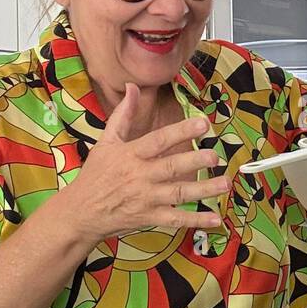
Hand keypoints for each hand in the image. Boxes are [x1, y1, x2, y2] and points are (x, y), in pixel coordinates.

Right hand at [63, 83, 228, 246]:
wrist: (81, 212)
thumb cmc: (96, 174)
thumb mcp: (106, 141)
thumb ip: (123, 114)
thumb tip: (132, 87)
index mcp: (131, 155)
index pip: (159, 140)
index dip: (181, 131)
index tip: (203, 123)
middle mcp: (140, 176)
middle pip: (171, 167)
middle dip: (195, 161)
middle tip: (216, 156)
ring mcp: (146, 199)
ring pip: (178, 194)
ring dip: (203, 190)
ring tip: (225, 183)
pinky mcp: (149, 218)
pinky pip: (176, 220)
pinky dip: (196, 221)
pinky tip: (215, 218)